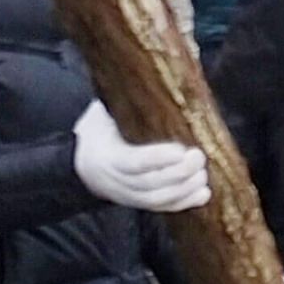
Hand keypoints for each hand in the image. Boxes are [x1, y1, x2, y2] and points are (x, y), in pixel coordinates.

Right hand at [72, 100, 210, 212]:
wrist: (80, 162)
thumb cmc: (98, 130)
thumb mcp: (102, 114)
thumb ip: (122, 103)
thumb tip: (152, 76)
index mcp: (107, 155)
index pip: (134, 162)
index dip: (158, 158)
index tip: (180, 150)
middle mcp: (116, 180)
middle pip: (149, 183)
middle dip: (178, 173)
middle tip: (199, 157)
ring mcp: (126, 195)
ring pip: (156, 199)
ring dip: (184, 190)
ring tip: (203, 175)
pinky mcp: (137, 202)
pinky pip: (160, 207)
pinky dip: (183, 203)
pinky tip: (202, 194)